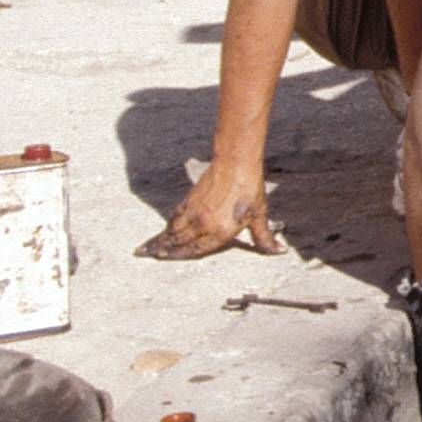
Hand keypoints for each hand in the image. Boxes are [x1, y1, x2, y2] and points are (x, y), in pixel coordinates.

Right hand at [139, 160, 283, 259]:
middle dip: (161, 250)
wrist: (236, 163)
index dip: (178, 256)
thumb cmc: (249, 189)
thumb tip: (279, 252)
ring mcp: (194, 212)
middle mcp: (202, 225)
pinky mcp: (190, 199)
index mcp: (219, 232)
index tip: (161, 259)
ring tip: (145, 247)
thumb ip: (264, 238)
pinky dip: (167, 224)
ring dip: (159, 239)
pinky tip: (164, 228)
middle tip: (143, 255)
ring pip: (172, 230)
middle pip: (177, 242)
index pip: (195, 250)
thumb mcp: (259, 216)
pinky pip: (175, 216)